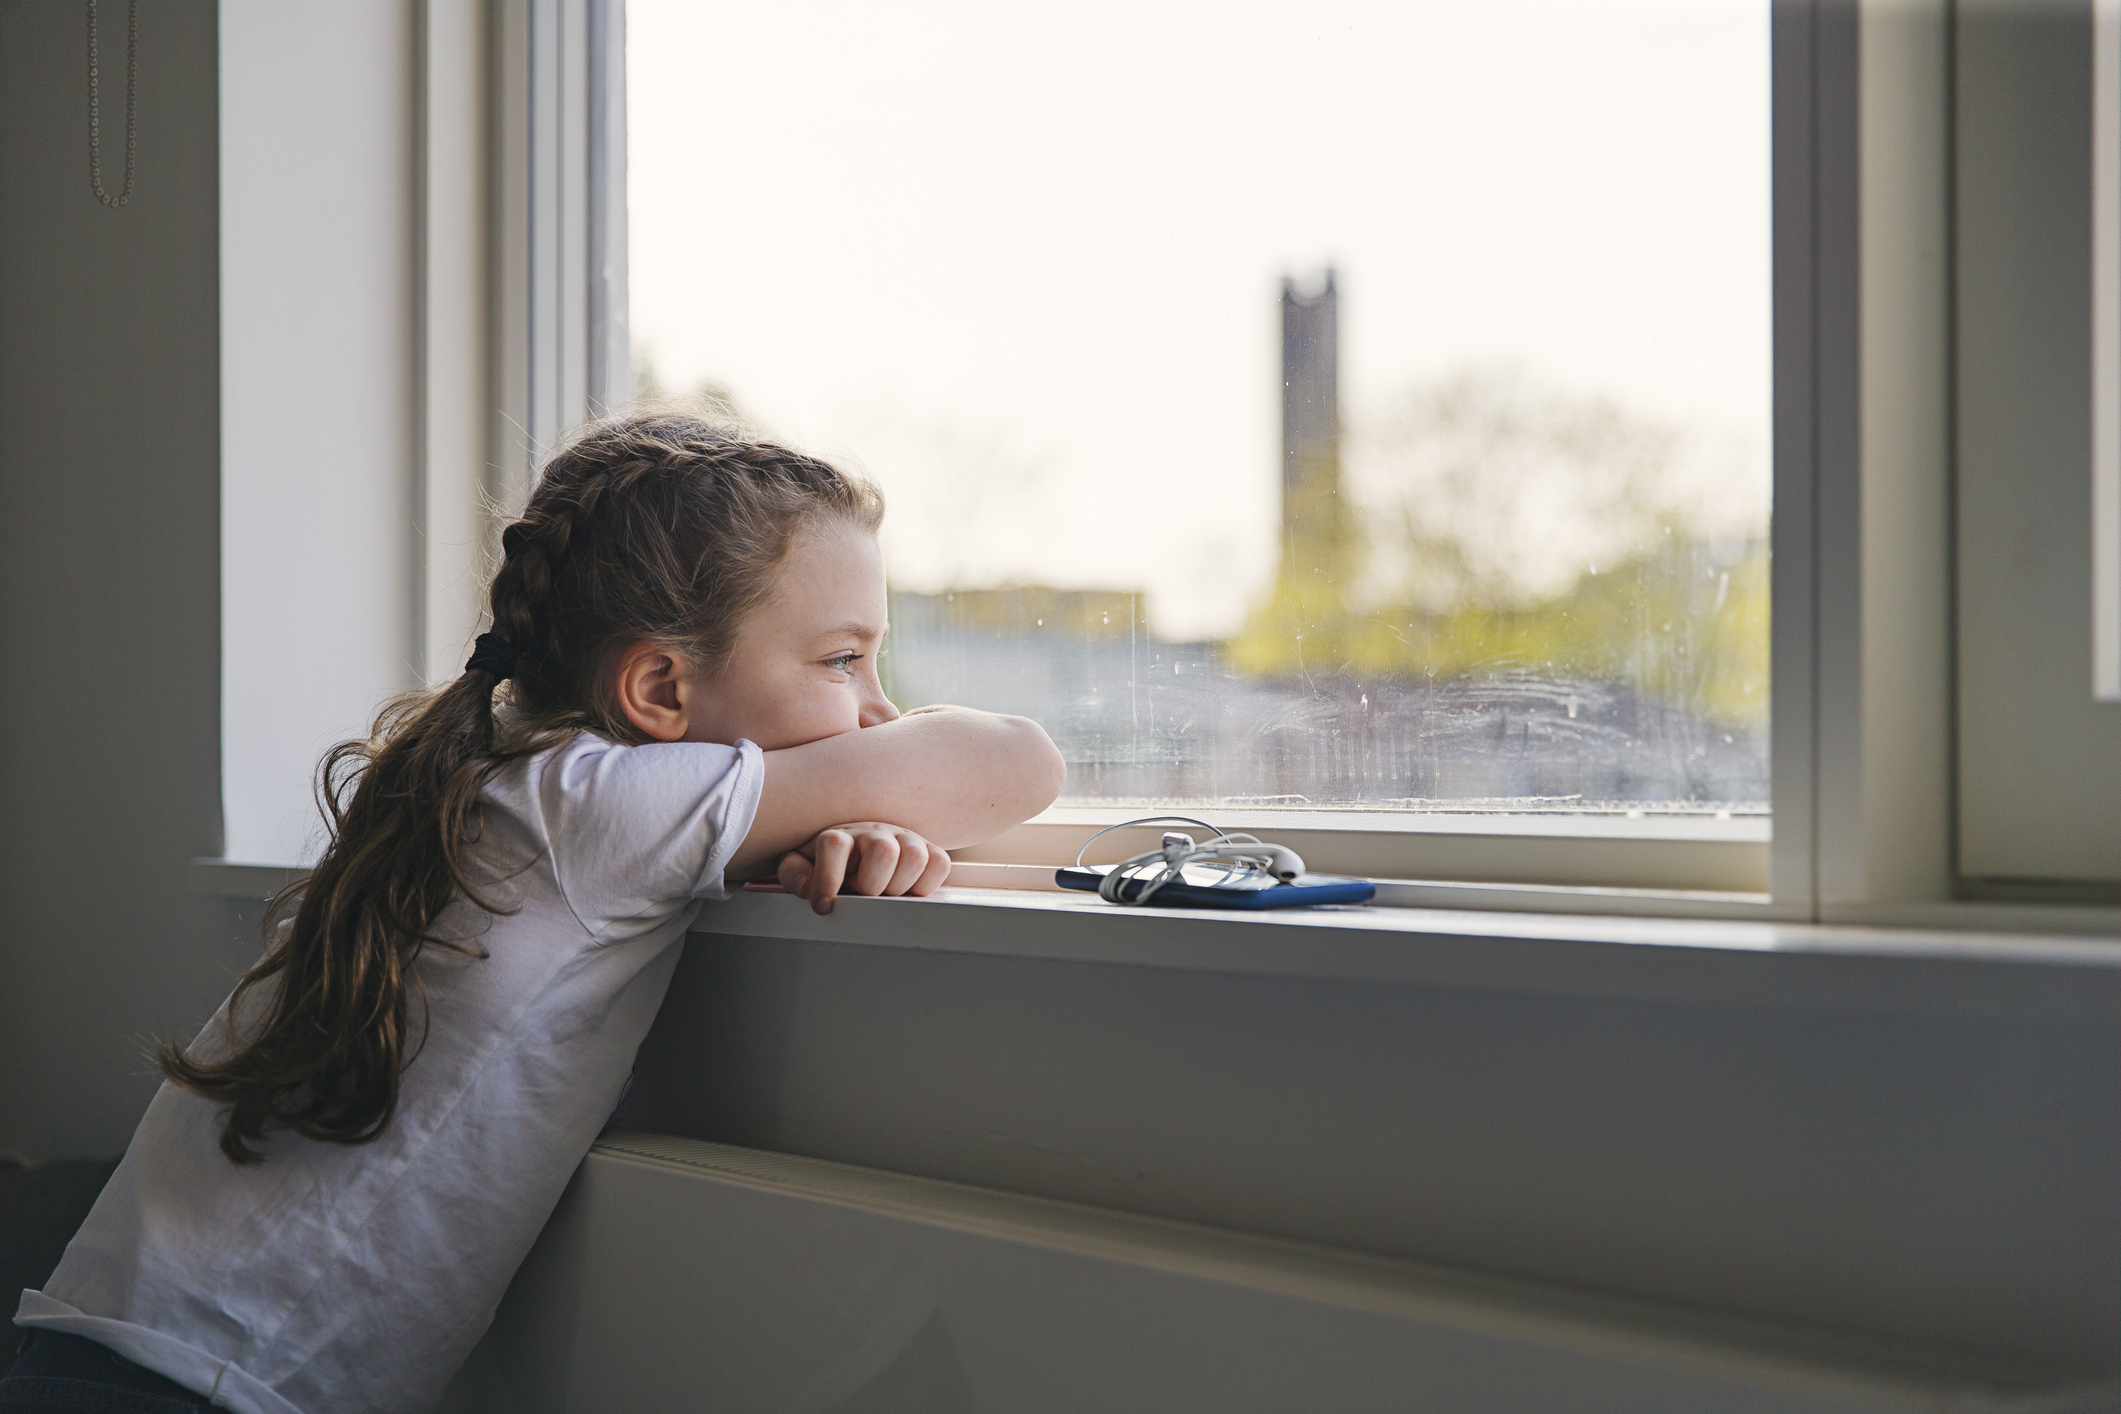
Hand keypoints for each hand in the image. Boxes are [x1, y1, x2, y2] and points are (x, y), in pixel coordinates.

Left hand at [776, 823, 950, 915]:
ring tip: (885, 894)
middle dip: (871, 885)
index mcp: (841, 834)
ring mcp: (905, 838)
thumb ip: (796, 875)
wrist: (859, 842)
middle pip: (883, 851)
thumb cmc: (830, 862)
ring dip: (899, 884)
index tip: (823, 906)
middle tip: (862, 895)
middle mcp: (875, 831)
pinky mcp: (929, 850)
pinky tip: (907, 890)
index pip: (834, 844)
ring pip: (915, 856)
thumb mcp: (802, 865)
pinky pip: (940, 863)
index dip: (827, 879)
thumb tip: (810, 890)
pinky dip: (926, 883)